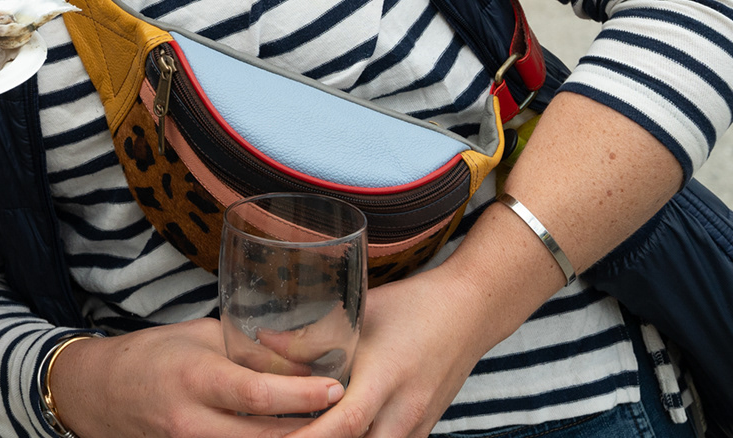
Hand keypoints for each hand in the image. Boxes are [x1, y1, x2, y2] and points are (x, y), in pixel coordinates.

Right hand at [49, 319, 344, 437]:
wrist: (98, 394)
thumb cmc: (154, 355)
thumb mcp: (199, 338)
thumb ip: (248, 349)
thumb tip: (307, 356)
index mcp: (195, 378)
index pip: (258, 395)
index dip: (303, 395)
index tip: (338, 388)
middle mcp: (192, 423)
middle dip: (315, 432)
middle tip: (351, 417)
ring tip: (331, 429)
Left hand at [289, 265, 493, 437]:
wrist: (469, 313)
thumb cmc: (413, 307)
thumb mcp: (360, 314)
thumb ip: (313, 335)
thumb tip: (263, 342)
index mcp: (386, 378)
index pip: (347, 422)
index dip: (311, 437)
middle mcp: (405, 411)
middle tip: (281, 437)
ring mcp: (418, 425)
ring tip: (305, 433)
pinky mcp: (423, 430)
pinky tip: (337, 432)